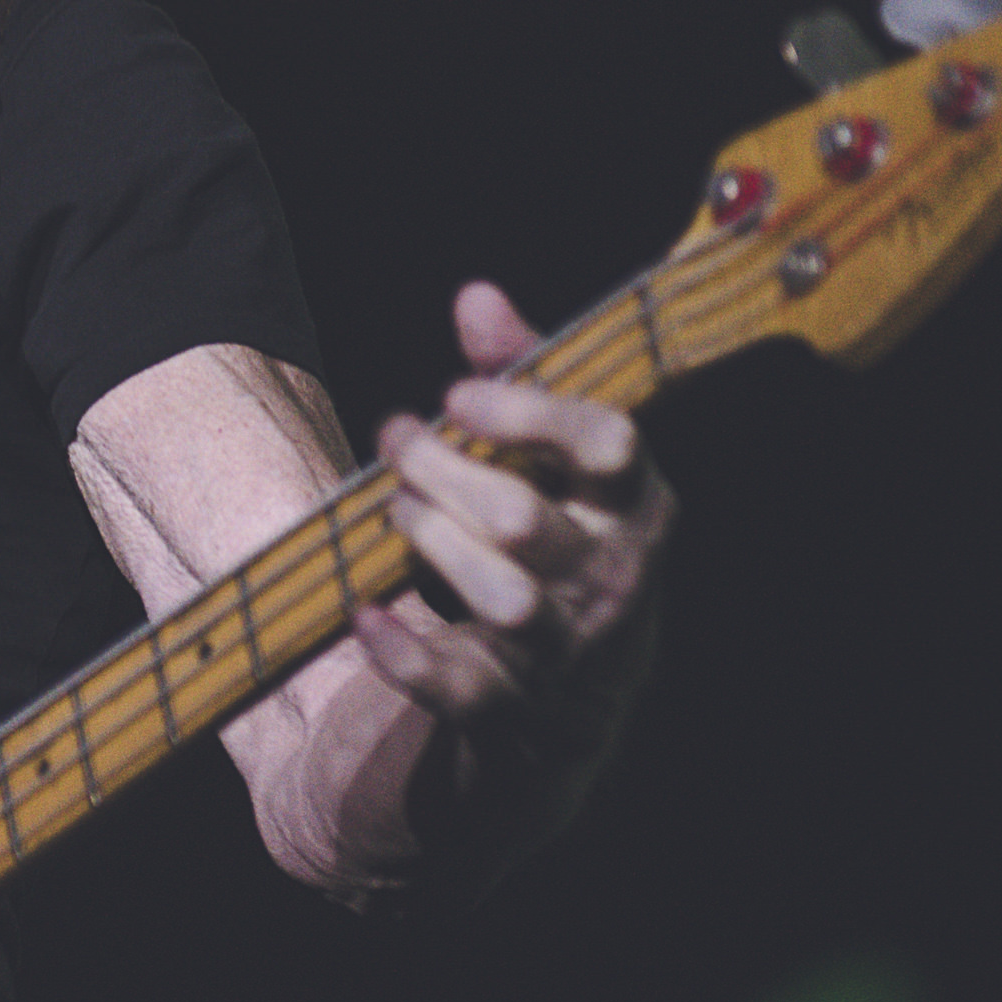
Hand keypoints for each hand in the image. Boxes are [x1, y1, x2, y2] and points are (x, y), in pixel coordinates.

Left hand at [355, 280, 671, 725]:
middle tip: (398, 444)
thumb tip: (476, 295)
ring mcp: (570, 648)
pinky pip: (461, 687)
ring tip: (398, 512)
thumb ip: (521, 376)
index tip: (458, 394)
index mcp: (635, 504)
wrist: (583, 700)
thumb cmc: (565, 540)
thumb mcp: (560, 461)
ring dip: (434, 545)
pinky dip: (404, 654)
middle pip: (523, 520)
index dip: (530, 413)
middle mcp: (615, 576)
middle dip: (442, 474)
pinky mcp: (519, 706)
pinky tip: (365, 615)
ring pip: (506, 601)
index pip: (609, 445)